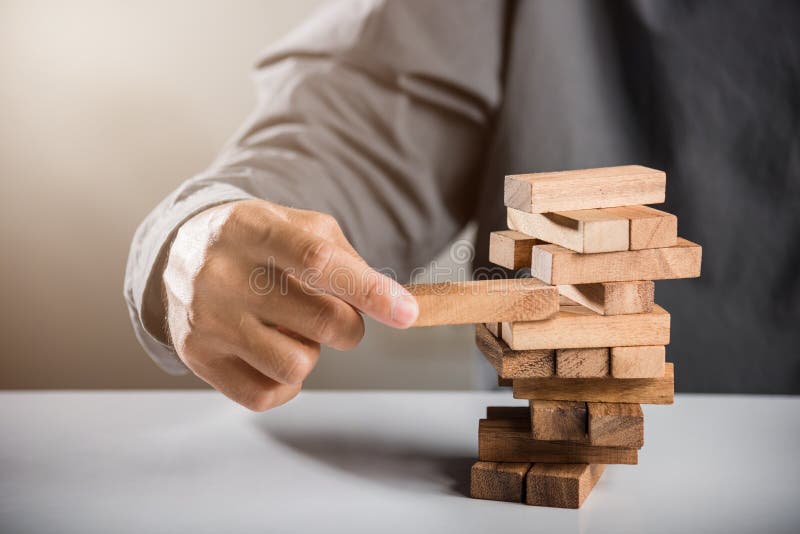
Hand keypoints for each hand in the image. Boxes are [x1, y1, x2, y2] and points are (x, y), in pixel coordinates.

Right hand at [163, 199, 418, 410]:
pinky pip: (266, 396)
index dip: (370, 290)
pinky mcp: (198, 358)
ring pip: (296, 365)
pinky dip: (285, 383)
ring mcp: (206, 320)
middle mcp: (222, 274)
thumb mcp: (300, 227)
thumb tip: (392, 305)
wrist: (180, 254)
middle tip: (336, 315)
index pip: (319, 261)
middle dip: (349, 326)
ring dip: (311, 353)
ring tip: (291, 330)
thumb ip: (347, 260)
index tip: (408, 312)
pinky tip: (274, 353)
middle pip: (322, 321)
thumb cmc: (261, 243)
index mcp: (253, 228)